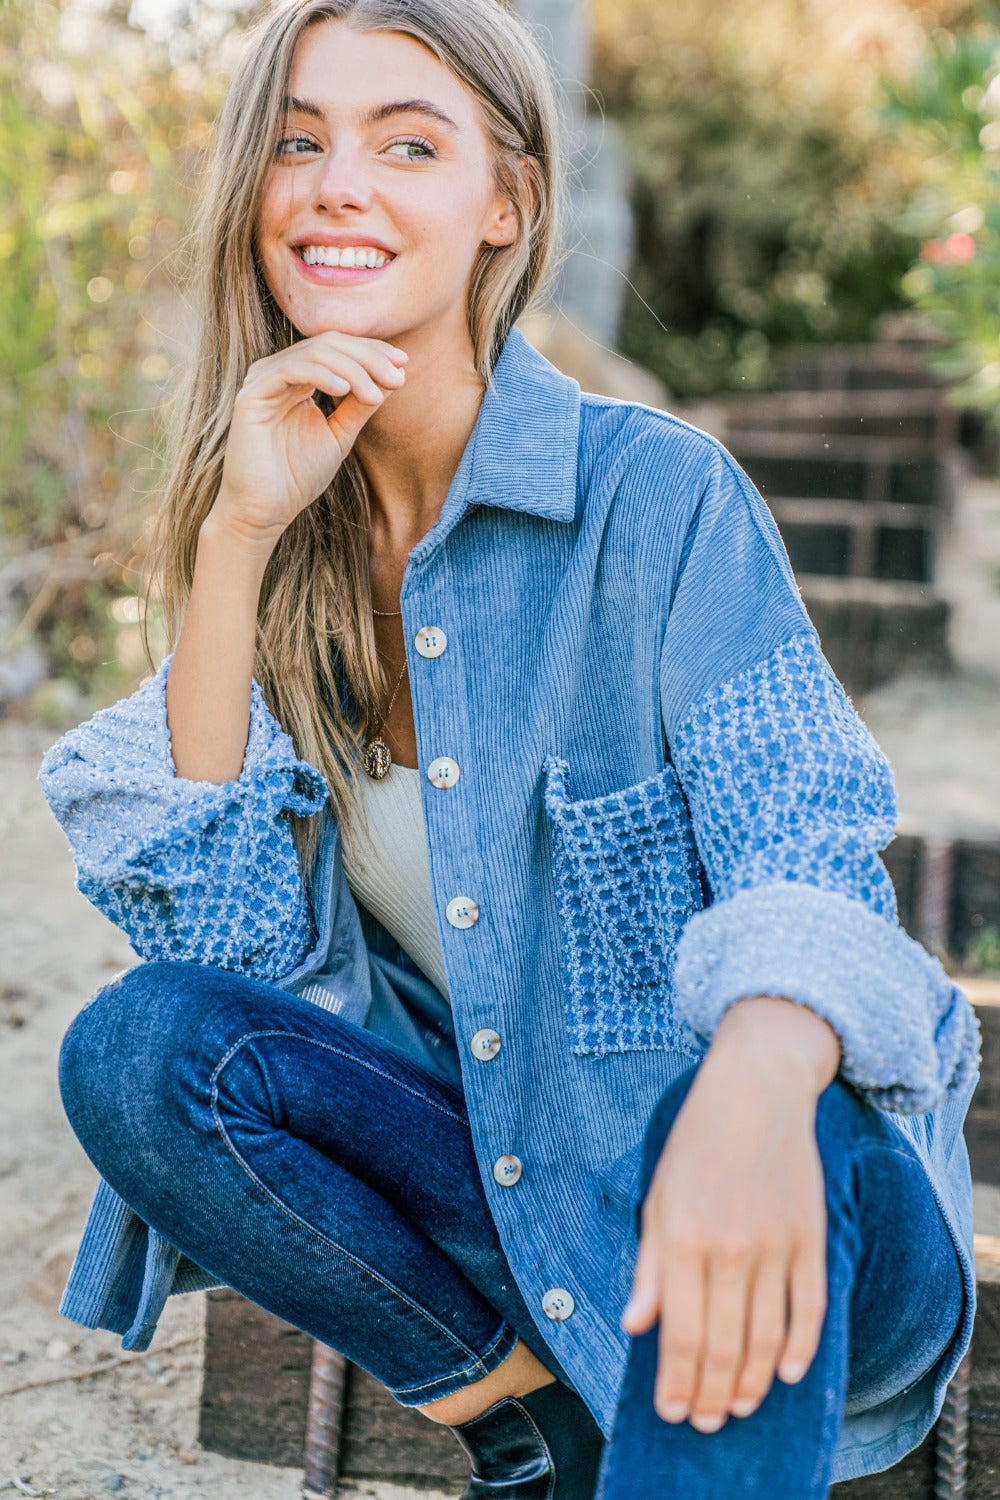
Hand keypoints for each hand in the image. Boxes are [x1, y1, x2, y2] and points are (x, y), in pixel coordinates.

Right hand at [209, 330, 408, 545]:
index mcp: (297, 377)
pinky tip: (344, 389)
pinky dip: (321, 375)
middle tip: (397, 377)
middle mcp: (278, 372)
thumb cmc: (297, 477)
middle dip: (368, 357)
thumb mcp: (340, 435)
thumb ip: (360, 406)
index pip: (337, 348)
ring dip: (353, 369)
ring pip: (314, 353)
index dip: (371, 351)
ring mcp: (262, 380)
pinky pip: (291, 370)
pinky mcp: (251, 395)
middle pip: (328, 343)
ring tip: (376, 394)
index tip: (403, 364)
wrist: (265, 511)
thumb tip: (393, 377)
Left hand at [620, 999, 837, 1431]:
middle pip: (722, 1346)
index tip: (670, 1412)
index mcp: (681, 1239)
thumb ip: (649, 1266)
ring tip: (736, 1407)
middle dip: (708, 1394)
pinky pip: (810, 1308)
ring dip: (750, 1383)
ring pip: (766, 1339)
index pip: (679, 1334)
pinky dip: (802, 1349)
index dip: (674, 1382)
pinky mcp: (811, 1238)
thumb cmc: (696, 1143)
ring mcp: (775, 1245)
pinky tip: (788, 1376)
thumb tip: (637, 1326)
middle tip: (703, 1422)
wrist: (756, 1089)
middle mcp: (728, 1249)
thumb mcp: (657, 1197)